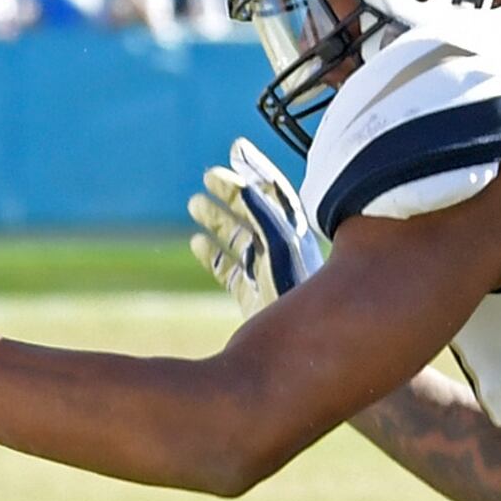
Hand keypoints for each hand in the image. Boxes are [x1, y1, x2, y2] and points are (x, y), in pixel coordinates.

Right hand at [188, 138, 320, 320]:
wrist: (306, 352)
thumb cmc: (299, 296)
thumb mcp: (280, 248)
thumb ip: (263, 215)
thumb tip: (244, 186)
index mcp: (294, 234)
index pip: (274, 191)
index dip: (257, 168)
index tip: (236, 148)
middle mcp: (282, 251)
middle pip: (255, 211)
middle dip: (232, 191)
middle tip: (209, 175)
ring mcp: (267, 273)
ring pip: (239, 238)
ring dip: (217, 218)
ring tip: (193, 203)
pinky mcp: (253, 296)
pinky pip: (229, 269)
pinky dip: (211, 254)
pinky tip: (196, 243)